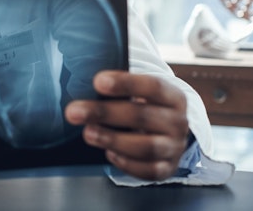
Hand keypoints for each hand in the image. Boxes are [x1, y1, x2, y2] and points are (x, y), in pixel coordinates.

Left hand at [64, 70, 189, 180]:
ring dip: (112, 139)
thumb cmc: (142, 106)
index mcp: (172, 96)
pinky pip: (148, 171)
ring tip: (87, 133)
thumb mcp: (138, 91)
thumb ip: (118, 87)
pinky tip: (108, 153)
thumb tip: (84, 83)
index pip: (153, 86)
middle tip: (74, 111)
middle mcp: (178, 122)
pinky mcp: (167, 168)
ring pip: (146, 147)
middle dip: (105, 113)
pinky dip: (127, 163)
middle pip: (142, 116)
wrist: (164, 132)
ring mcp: (174, 147)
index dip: (125, 84)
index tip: (97, 81)